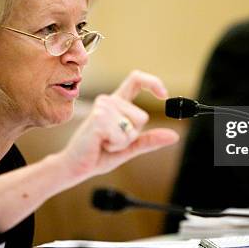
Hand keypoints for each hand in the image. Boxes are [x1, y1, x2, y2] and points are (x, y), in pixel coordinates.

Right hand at [62, 70, 179, 179]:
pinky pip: (123, 135)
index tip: (165, 94)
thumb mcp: (129, 147)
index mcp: (117, 104)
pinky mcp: (99, 118)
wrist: (75, 167)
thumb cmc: (98, 154)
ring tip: (104, 142)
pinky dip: (116, 145)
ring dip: (123, 141)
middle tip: (112, 140)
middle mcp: (109, 101)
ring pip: (134, 126)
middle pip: (142, 116)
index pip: (136, 80)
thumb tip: (174, 136)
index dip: (153, 82)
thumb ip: (150, 140)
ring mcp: (103, 108)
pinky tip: (100, 144)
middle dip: (133, 135)